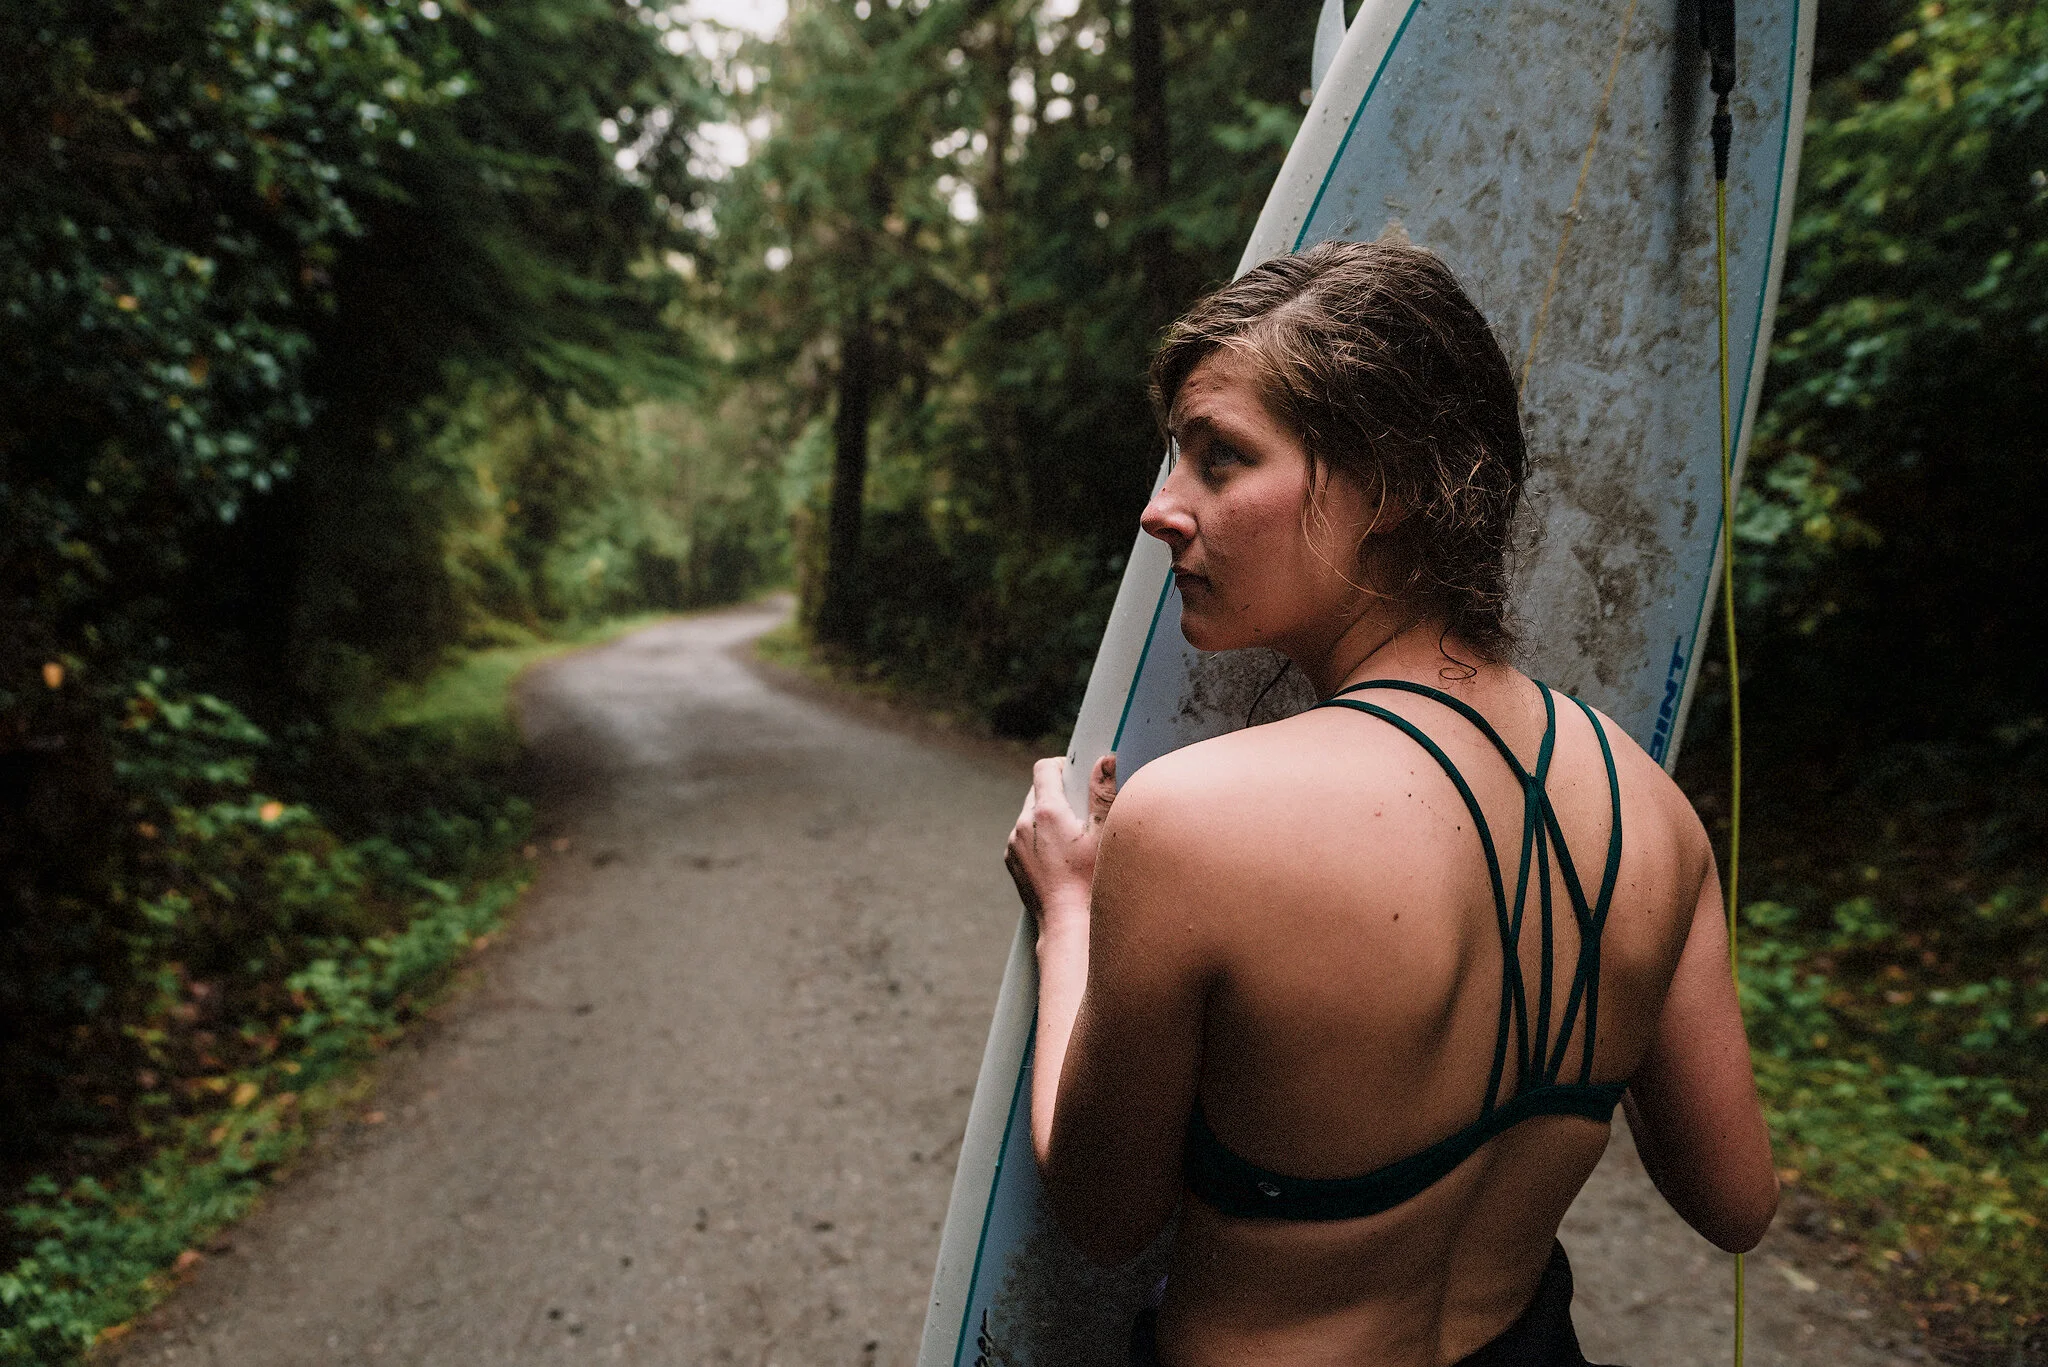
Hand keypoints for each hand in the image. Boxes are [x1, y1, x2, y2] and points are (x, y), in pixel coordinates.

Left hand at [1005, 754, 1117, 929]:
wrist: (1068, 925)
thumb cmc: (1091, 882)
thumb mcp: (1104, 835)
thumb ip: (1104, 793)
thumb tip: (1105, 760)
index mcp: (1045, 812)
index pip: (1045, 769)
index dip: (1063, 766)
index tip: (1078, 777)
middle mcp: (1023, 824)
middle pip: (1038, 791)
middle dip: (1059, 795)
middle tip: (1083, 813)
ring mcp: (1014, 844)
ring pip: (1030, 816)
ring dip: (1048, 818)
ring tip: (1073, 839)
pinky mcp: (1012, 861)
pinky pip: (1024, 837)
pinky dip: (1040, 839)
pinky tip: (1060, 858)